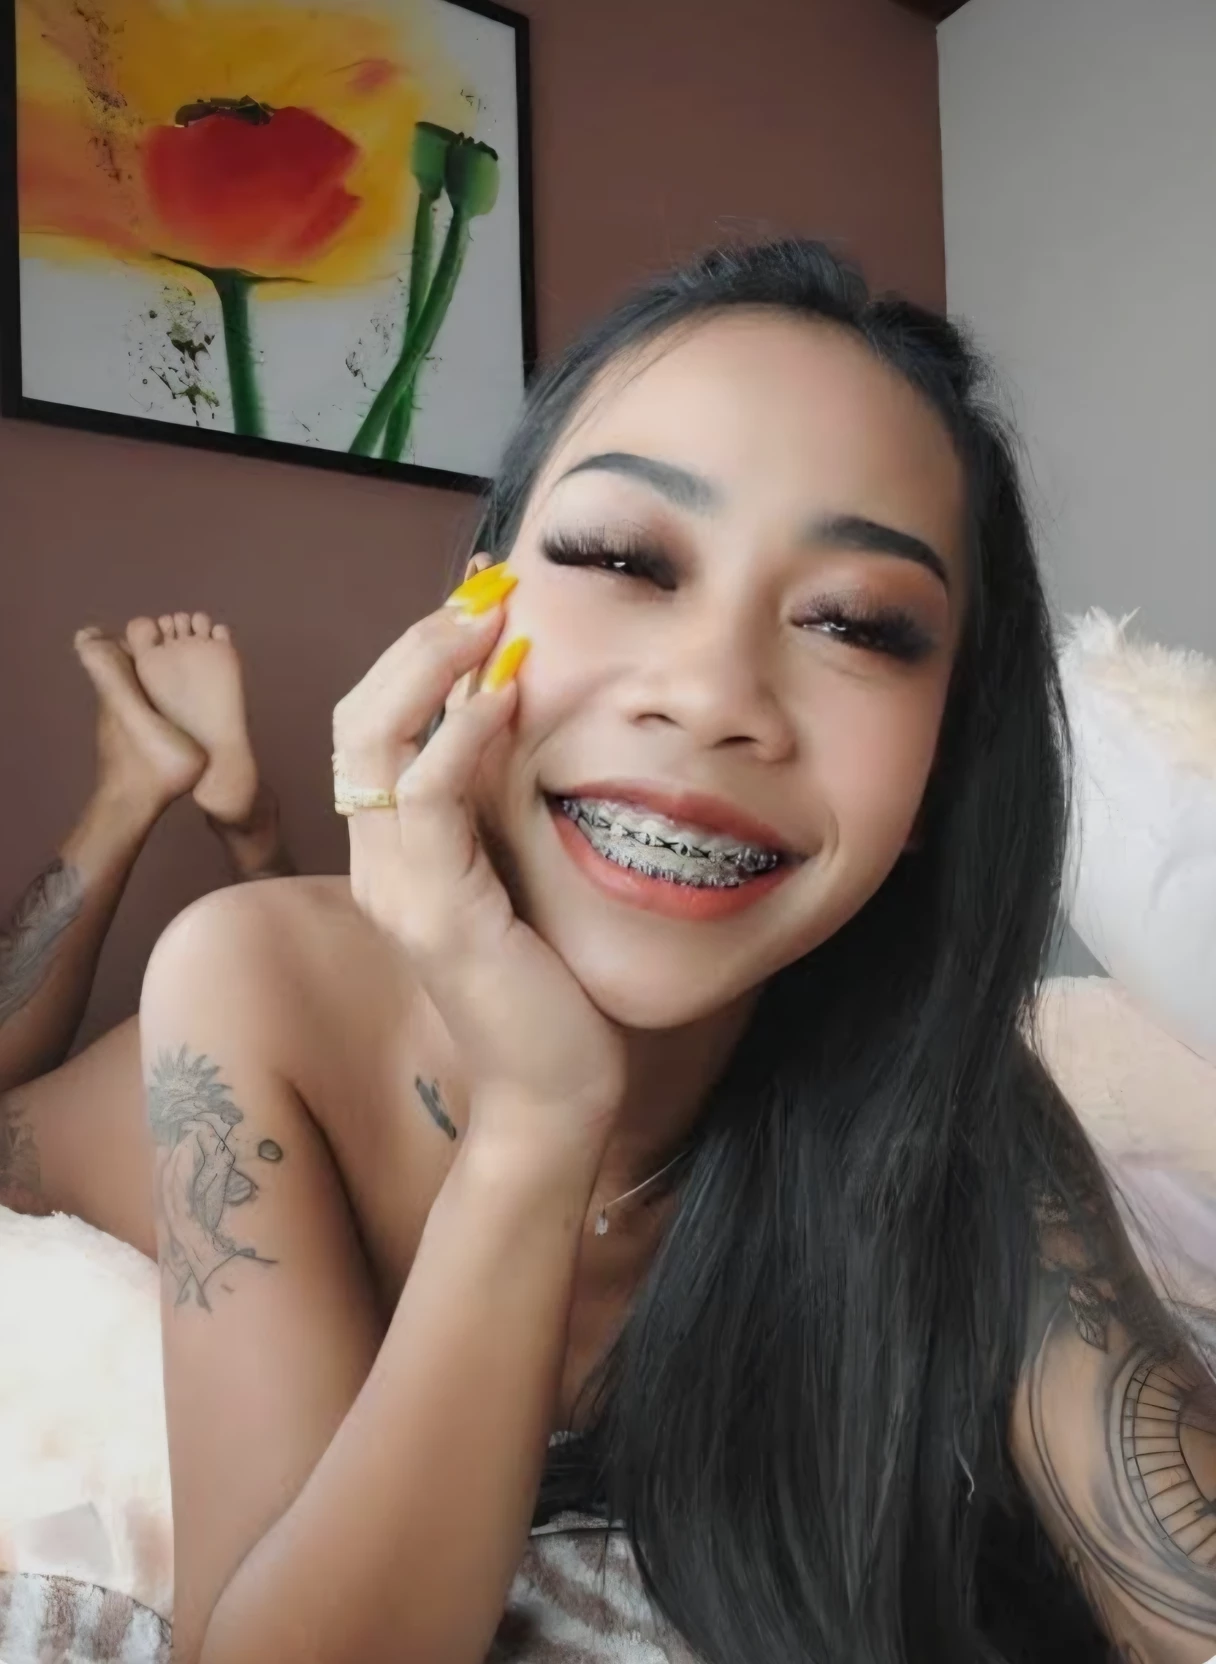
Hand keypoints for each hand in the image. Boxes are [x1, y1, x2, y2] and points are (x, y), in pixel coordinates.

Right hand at [332, 573, 626, 1163]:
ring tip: (492, 618)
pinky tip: (507, 695)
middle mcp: (377, 866)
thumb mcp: (517, 872)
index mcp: (393, 854)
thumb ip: (498, 802)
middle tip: (484, 592)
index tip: (481, 607)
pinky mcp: (437, 915)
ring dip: (433, 666)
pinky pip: (428, 799)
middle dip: (417, 643)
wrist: (555, 1090)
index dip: (415, 658)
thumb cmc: (550, 982)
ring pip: (375, 743)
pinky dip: (460, 733)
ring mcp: (397, 891)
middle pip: (356, 719)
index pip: (372, 729)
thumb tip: (518, 705)